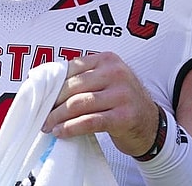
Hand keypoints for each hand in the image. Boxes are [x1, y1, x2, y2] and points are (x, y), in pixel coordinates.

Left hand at [41, 52, 159, 157]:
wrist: (151, 125)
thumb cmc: (121, 102)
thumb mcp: (106, 81)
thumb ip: (83, 78)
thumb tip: (46, 85)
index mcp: (107, 59)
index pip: (71, 68)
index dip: (52, 84)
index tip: (39, 96)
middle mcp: (116, 73)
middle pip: (72, 87)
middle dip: (52, 102)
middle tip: (41, 114)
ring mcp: (122, 94)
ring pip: (78, 104)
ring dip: (58, 116)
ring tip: (47, 125)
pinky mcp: (124, 116)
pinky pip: (90, 121)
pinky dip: (71, 128)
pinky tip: (61, 132)